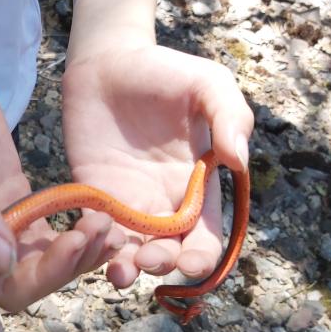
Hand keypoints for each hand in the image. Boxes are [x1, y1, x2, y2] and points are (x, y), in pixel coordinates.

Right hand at [0, 45, 123, 310]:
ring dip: (79, 251)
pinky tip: (99, 214)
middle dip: (71, 263)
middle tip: (102, 228)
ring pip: (44, 258)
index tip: (73, 240)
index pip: (4, 288)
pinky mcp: (15, 199)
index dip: (43, 277)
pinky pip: (48, 229)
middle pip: (31, 279)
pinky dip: (74, 229)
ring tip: (108, 224)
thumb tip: (0, 264)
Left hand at [62, 44, 253, 288]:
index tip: (190, 261)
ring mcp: (126, 200)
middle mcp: (163, 202)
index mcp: (199, 186)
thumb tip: (240, 160)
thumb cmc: (165, 71)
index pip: (206, 237)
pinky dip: (93, 242)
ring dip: (126, 268)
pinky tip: (90, 237)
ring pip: (128, 250)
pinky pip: (94, 228)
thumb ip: (231, 117)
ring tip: (118, 270)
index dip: (201, 257)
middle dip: (161, 265)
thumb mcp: (208, 85)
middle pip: (167, 252)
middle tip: (147, 259)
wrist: (108, 60)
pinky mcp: (92, 193)